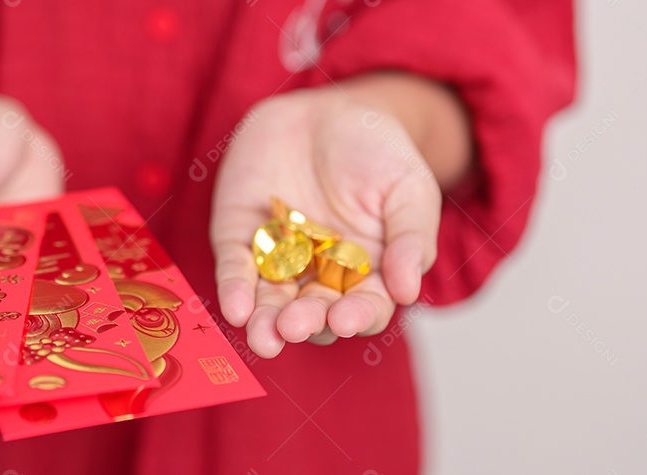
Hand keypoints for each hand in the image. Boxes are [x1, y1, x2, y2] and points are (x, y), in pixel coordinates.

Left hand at [211, 75, 466, 357]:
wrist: (327, 109)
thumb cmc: (377, 152)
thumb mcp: (409, 188)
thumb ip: (412, 239)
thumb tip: (410, 292)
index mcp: (365, 273)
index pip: (362, 308)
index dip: (356, 317)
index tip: (347, 320)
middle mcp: (318, 276)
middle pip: (312, 312)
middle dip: (304, 323)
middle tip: (295, 327)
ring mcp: (277, 260)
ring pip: (269, 302)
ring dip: (264, 323)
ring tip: (264, 337)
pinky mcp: (240, 238)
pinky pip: (235, 269)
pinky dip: (234, 290)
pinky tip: (236, 310)